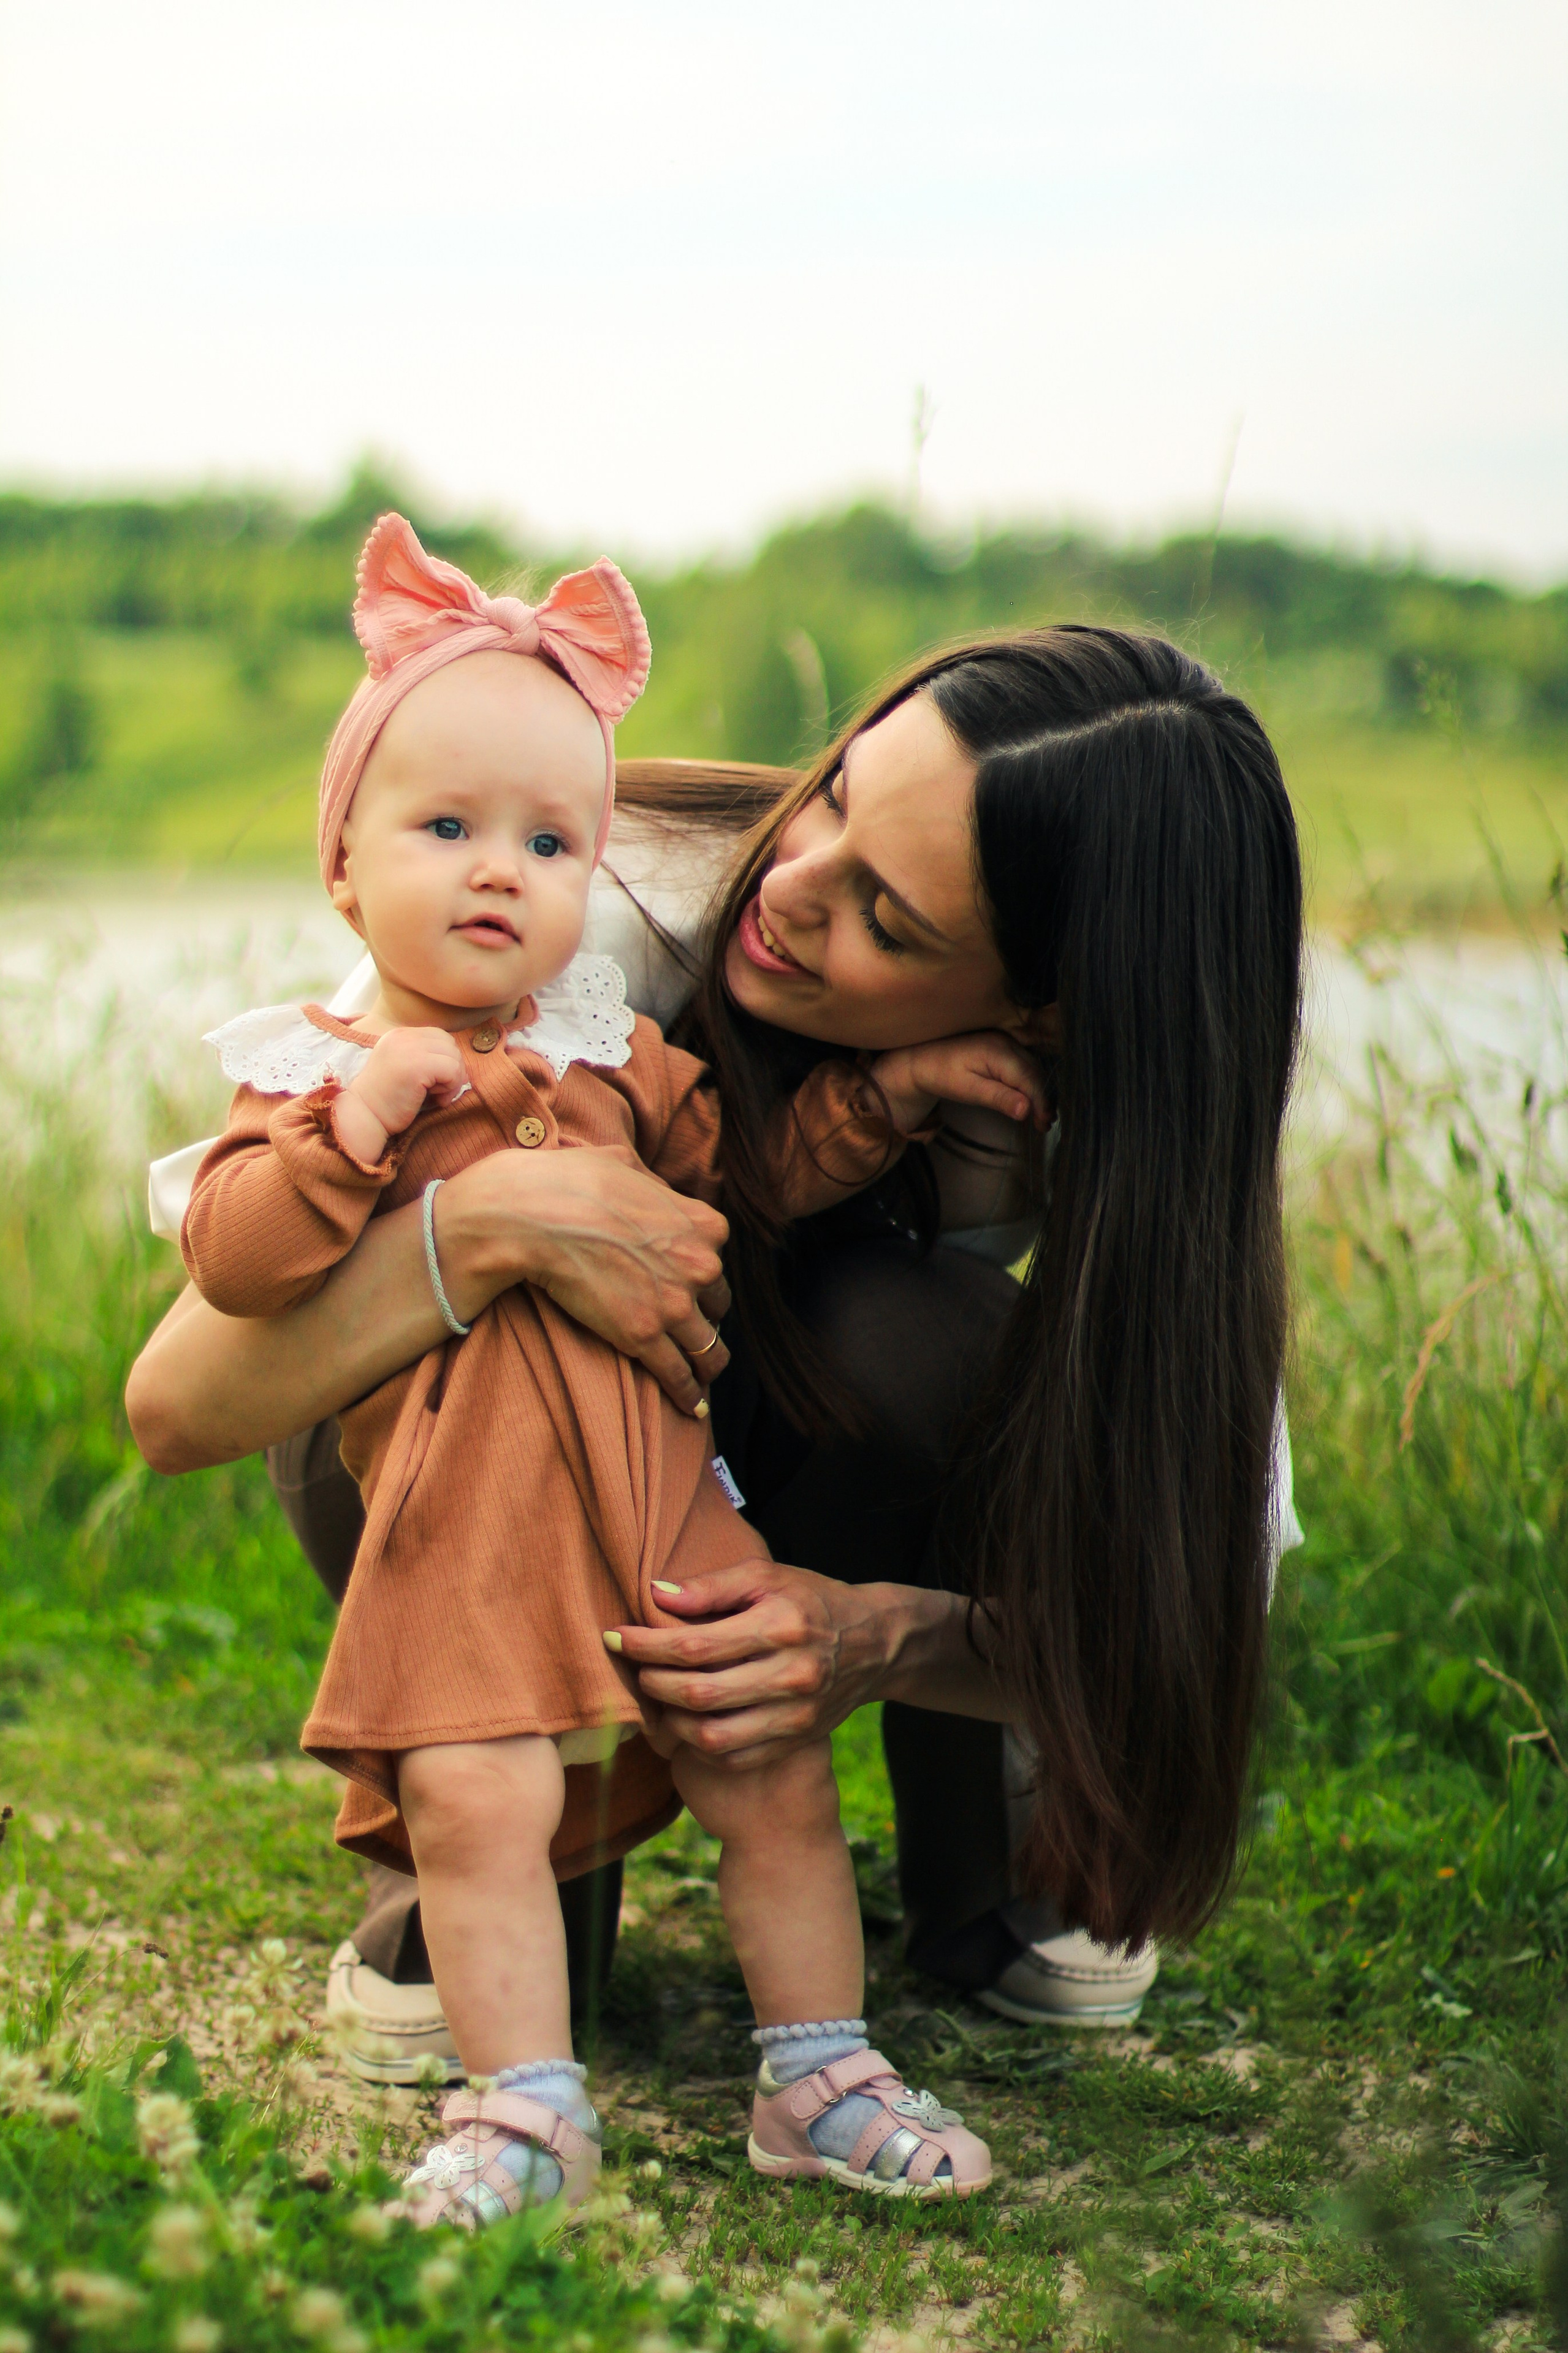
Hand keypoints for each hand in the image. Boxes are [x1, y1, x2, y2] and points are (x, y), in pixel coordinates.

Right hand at [337, 1027, 468, 1160]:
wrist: (364, 1118)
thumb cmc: (387, 1102)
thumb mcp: (405, 1069)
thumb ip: (425, 1058)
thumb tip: (460, 1061)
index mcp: (399, 1035)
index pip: (439, 1037)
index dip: (444, 1060)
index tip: (433, 1083)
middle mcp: (403, 1036)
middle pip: (449, 1044)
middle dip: (452, 1069)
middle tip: (438, 1092)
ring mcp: (409, 1048)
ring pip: (454, 1056)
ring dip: (452, 1080)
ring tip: (436, 1097)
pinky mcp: (417, 1065)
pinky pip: (453, 1069)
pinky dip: (451, 1088)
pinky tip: (436, 1100)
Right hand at [433, 1145, 732, 1415]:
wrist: (532, 1215)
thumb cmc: (570, 1183)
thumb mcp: (626, 1165)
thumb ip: (653, 1185)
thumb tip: (654, 1190)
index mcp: (703, 1224)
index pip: (716, 1258)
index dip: (702, 1275)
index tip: (693, 1288)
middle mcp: (700, 1265)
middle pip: (717, 1304)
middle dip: (705, 1317)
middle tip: (692, 1331)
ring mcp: (675, 1304)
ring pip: (708, 1348)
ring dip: (707, 1364)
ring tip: (704, 1379)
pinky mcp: (645, 1337)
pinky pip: (678, 1375)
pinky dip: (688, 1395)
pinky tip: (693, 1408)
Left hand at [606, 1561, 906, 1767]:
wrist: (873, 1643)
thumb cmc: (809, 1601)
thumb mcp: (767, 1575)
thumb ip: (712, 1586)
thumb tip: (657, 1595)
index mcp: (780, 1627)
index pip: (696, 1645)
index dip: (647, 1645)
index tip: (615, 1636)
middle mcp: (790, 1675)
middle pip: (698, 1693)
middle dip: (650, 1682)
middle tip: (630, 1668)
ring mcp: (795, 1715)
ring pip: (710, 1734)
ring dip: (668, 1720)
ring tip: (652, 1697)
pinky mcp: (795, 1740)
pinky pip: (732, 1756)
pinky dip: (696, 1745)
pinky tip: (681, 1722)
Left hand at [868, 1030, 1048, 1136]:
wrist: (922, 1058)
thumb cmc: (942, 1075)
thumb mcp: (968, 1090)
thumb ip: (998, 1098)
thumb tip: (1026, 1110)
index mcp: (998, 1051)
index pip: (1030, 1079)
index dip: (1041, 1102)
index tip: (1044, 1124)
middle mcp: (1007, 1042)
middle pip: (1036, 1073)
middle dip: (1044, 1100)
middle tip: (1045, 1126)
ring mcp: (1006, 1042)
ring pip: (1033, 1069)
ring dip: (1039, 1092)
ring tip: (1041, 1117)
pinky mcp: (1003, 1046)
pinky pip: (1024, 1065)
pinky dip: (1031, 1083)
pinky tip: (1030, 1100)